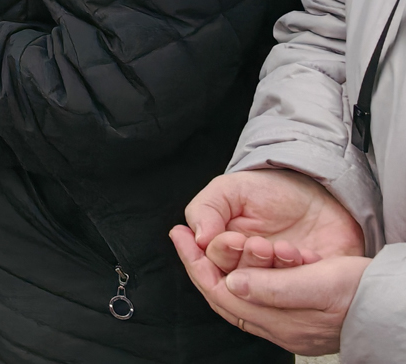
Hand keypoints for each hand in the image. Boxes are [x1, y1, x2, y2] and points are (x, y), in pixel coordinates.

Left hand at [172, 225, 368, 354]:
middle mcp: (280, 329)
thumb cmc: (359, 292)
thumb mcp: (317, 282)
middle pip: (223, 297)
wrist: (391, 304)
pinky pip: (258, 296)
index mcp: (280, 322)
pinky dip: (243, 275)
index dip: (195, 264)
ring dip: (219, 268)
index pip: (220, 294)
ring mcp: (289, 326)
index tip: (180, 236)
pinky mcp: (298, 317)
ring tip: (203, 243)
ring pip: (238, 296)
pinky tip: (239, 260)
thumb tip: (233, 284)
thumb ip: (273, 288)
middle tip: (182, 235)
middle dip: (199, 265)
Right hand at [182, 170, 364, 274]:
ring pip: (268, 291)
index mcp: (221, 249)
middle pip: (236, 284)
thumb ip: (207, 209)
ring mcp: (276, 281)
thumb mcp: (231, 189)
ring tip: (286, 249)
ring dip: (276, 270)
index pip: (208, 264)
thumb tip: (198, 239)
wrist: (320, 195)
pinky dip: (304, 274)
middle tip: (261, 245)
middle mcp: (246, 269)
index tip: (234, 239)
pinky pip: (303, 292)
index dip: (220, 254)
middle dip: (250, 264)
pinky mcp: (307, 286)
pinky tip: (308, 256)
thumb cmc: (270, 189)